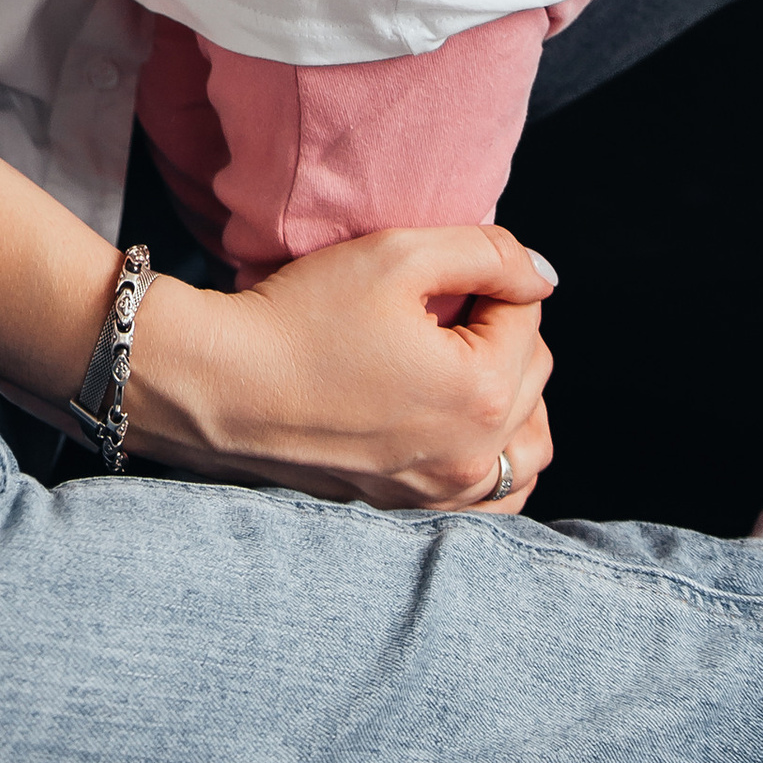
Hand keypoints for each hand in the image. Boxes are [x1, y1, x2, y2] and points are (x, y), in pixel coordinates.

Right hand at [133, 219, 557, 505]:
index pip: (527, 315)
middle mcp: (473, 457)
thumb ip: (488, 252)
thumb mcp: (397, 254)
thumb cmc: (302, 315)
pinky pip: (491, 497)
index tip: (437, 271)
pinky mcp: (409, 509)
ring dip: (514, 399)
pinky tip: (463, 426)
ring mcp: (441, 494)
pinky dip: (495, 460)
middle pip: (532, 374)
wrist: (221, 383)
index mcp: (482, 392)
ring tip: (463, 361)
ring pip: (527, 447)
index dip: (488, 278)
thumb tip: (541, 277)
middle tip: (440, 307)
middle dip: (500, 332)